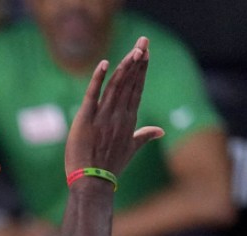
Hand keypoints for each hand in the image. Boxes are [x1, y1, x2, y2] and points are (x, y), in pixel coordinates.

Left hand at [63, 36, 163, 181]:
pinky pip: (92, 95)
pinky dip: (97, 79)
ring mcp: (103, 117)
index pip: (136, 90)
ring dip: (124, 66)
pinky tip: (104, 64)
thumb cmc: (110, 168)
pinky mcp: (85, 120)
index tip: (145, 53)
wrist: (93, 183)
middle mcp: (119, 116)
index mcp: (129, 121)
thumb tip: (161, 131)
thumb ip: (145, 136)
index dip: (141, 71)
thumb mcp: (131, 150)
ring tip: (133, 49)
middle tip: (144, 41)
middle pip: (129, 83)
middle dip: (137, 61)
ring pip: (115, 86)